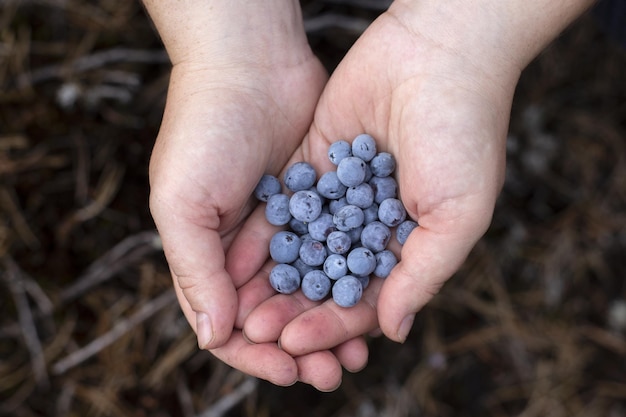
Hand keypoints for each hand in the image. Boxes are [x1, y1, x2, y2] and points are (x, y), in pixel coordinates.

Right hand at [146, 0, 338, 384]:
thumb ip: (195, 269)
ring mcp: (280, 225)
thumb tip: (214, 336)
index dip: (257, 353)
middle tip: (333, 371)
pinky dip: (344, 277)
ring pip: (306, 288)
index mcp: (204, 254)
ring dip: (327, 319)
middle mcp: (241, 246)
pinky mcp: (313, 202)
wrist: (249, 62)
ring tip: (357, 349)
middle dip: (300, 345)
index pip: (228, 322)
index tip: (290, 369)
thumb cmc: (203, 130)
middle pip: (273, 312)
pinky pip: (331, 250)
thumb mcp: (181, 202)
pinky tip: (368, 298)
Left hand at [239, 0, 523, 364]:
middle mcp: (371, 226)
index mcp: (408, 245)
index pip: (364, 300)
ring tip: (242, 307)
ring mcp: (341, 195)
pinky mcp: (316, 163)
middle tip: (258, 333)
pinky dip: (265, 232)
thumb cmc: (463, 134)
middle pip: (326, 280)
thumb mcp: (458, 214)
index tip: (294, 344)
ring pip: (301, 248)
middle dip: (294, 310)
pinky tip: (236, 257)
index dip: (330, 326)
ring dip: (273, 279)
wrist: (437, 52)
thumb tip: (392, 331)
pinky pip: (287, 205)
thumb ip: (423, 274)